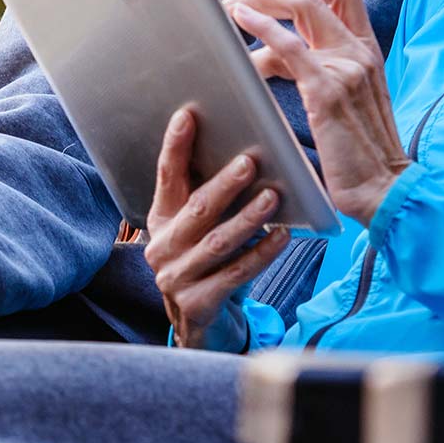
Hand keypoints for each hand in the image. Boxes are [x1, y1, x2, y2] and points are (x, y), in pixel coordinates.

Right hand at [145, 109, 289, 349]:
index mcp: (161, 221)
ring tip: (273, 197)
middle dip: (224, 184)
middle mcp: (162, 248)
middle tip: (250, 162)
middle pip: (196, 210)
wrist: (202, 327)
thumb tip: (246, 155)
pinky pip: (235, 273)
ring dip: (248, 218)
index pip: (166, 176)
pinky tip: (282, 237)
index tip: (188, 115)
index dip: (175, 146)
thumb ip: (211, 198)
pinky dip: (261, 253)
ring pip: (218, 242)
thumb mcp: (203, 229)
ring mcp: (176, 278)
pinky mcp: (197, 305)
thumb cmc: (209, 264)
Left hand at [223, 0, 406, 224]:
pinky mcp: (327, 90)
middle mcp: (360, 51)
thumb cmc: (359, 152)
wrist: (382, 189)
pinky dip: (261, 25)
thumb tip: (270, 54)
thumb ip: (318, 69)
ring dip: (261, 1)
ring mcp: (347, 67)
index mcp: (368, 51)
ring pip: (303, 6)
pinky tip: (241, 20)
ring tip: (230, 10)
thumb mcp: (346, 99)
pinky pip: (289, 45)